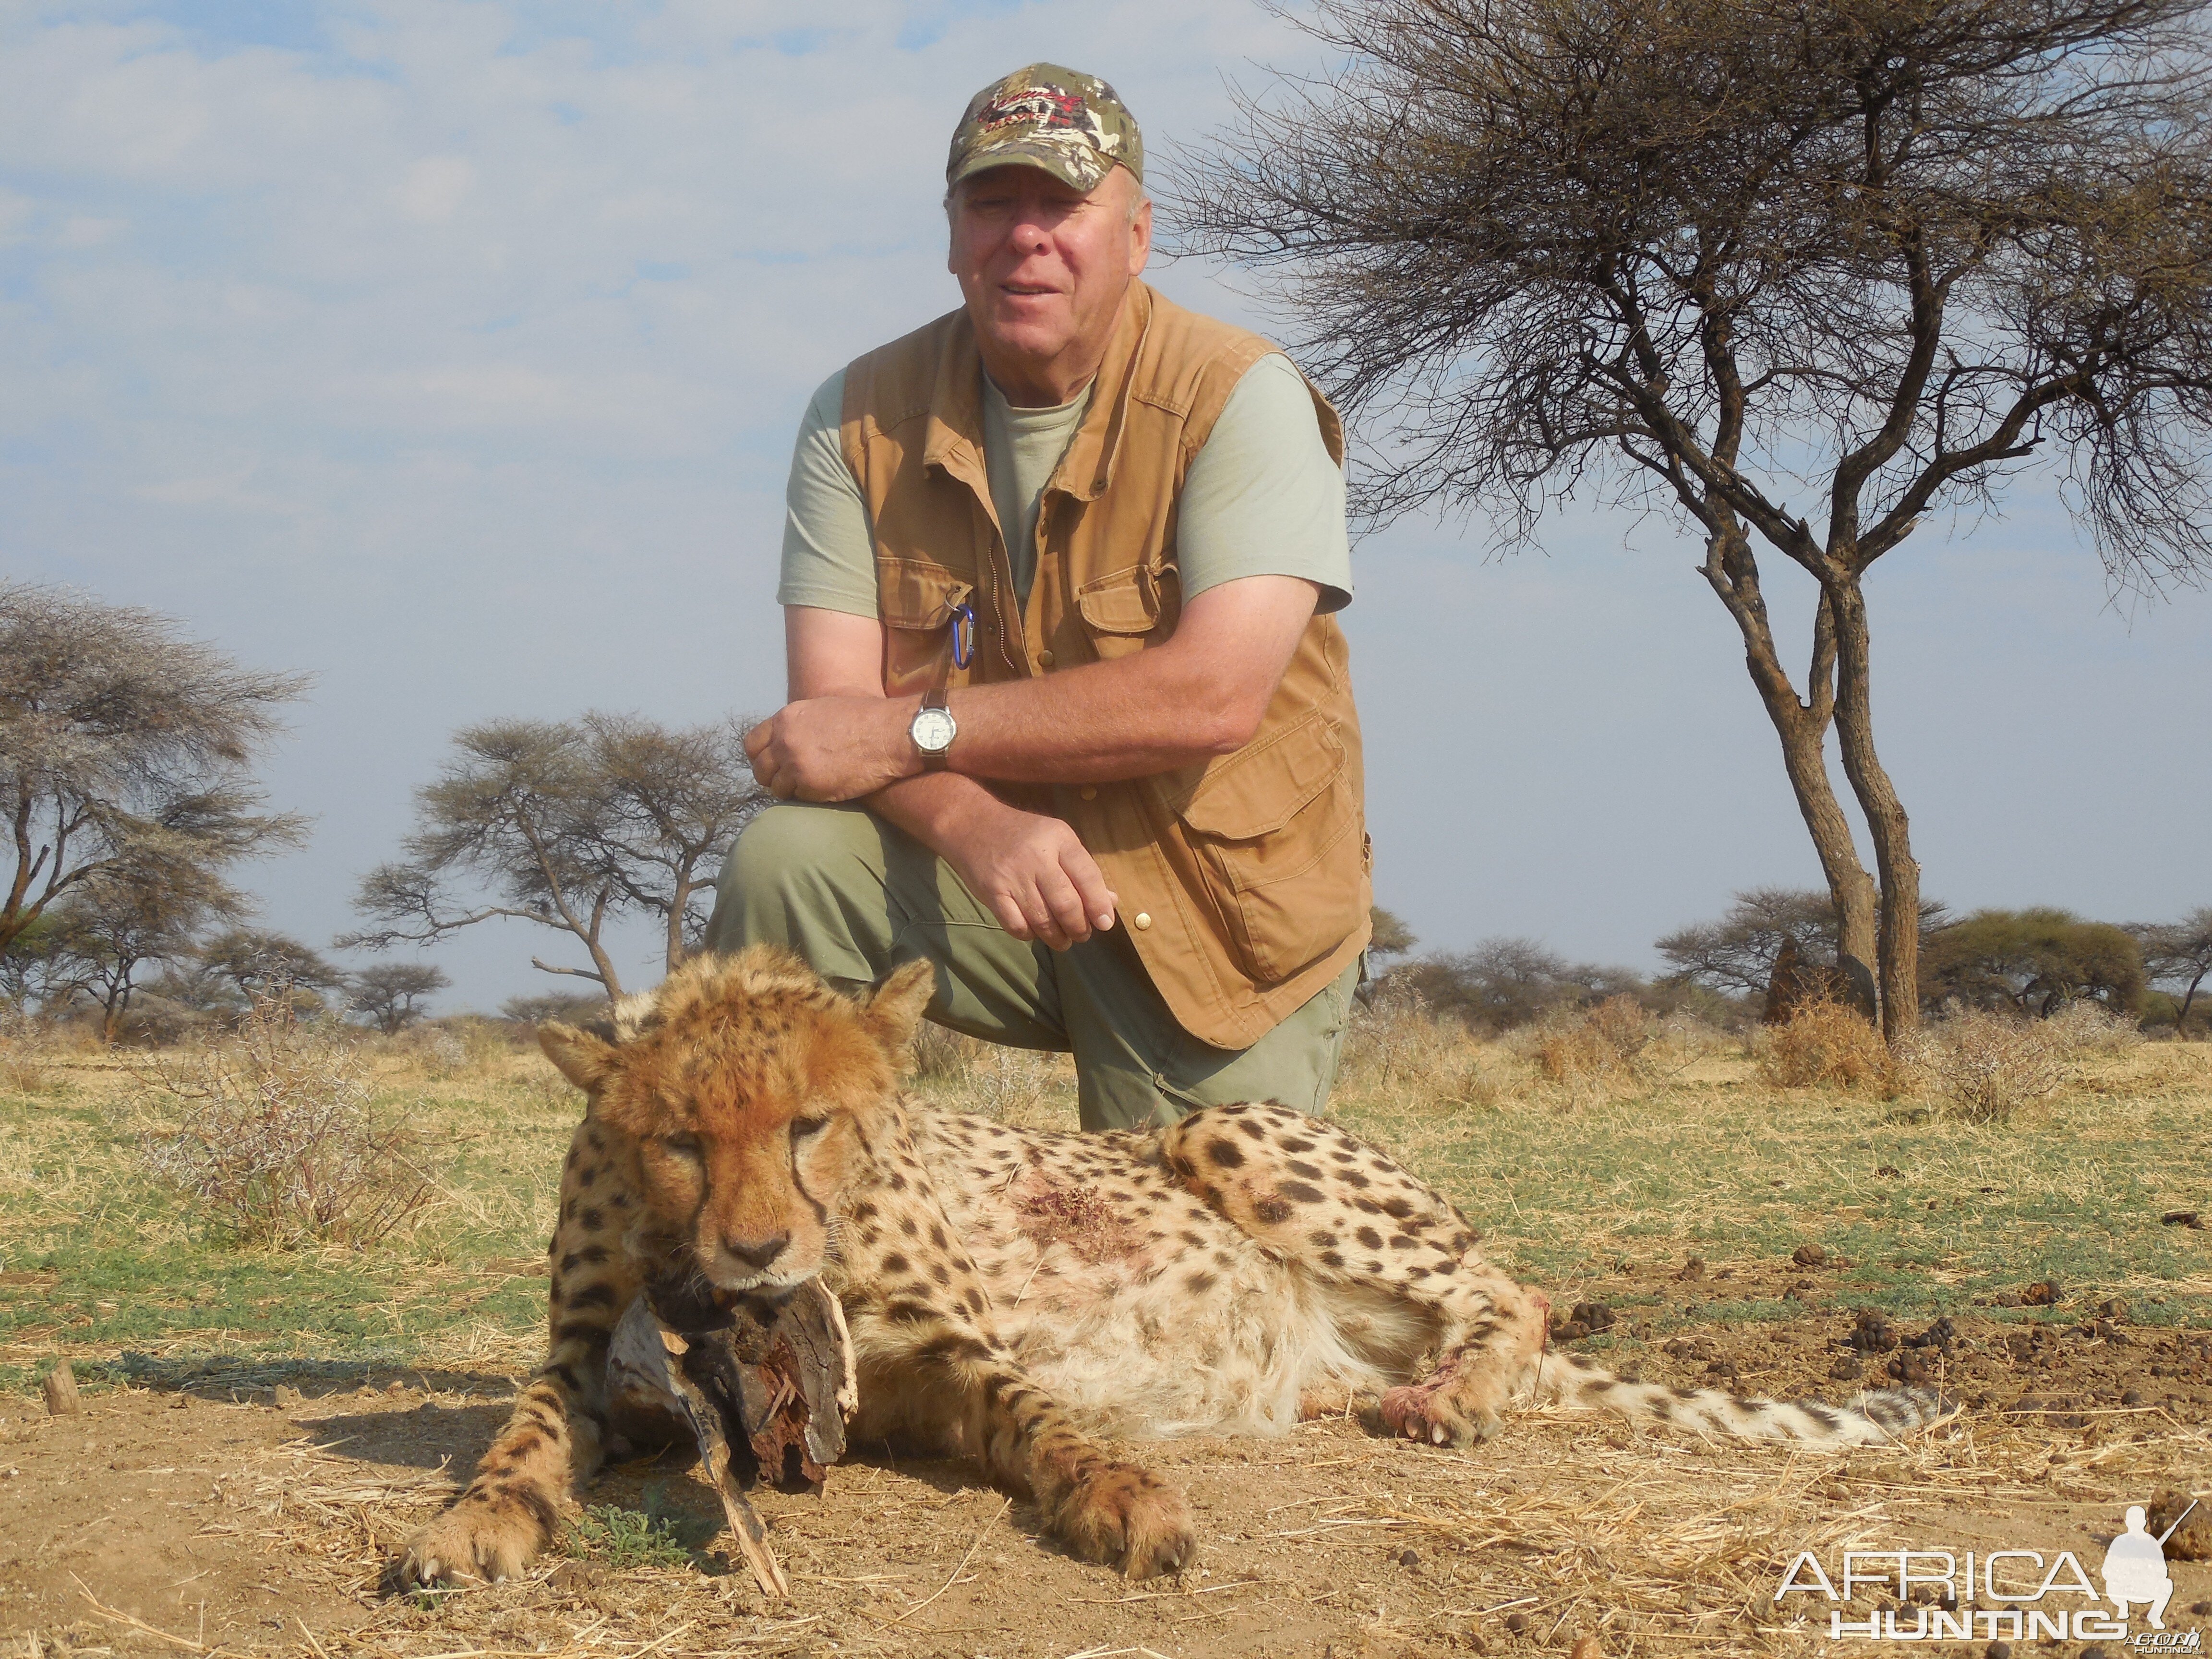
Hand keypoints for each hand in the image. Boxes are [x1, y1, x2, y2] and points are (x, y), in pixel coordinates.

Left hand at [746, 697, 913, 800]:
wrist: (890, 735)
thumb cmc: (866, 718)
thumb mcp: (823, 709)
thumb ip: (799, 724)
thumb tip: (787, 738)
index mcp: (786, 719)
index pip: (752, 744)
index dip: (759, 757)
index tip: (770, 763)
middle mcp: (785, 742)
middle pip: (760, 770)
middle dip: (772, 777)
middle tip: (788, 780)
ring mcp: (796, 766)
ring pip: (777, 788)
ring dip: (791, 790)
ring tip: (811, 785)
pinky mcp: (811, 787)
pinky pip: (799, 799)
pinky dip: (809, 797)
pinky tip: (826, 789)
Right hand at [937, 795, 1117, 949]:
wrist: (972, 824)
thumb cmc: (1023, 835)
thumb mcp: (1058, 840)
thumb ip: (1083, 871)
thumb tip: (1110, 903)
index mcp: (1059, 839)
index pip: (1087, 876)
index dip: (1099, 904)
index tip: (1105, 923)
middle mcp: (1037, 856)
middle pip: (1066, 903)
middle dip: (1079, 927)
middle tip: (1082, 935)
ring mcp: (1012, 875)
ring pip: (1042, 919)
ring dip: (1057, 937)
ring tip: (1063, 941)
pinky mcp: (992, 892)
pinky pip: (1016, 925)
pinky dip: (1030, 935)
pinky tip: (1035, 932)